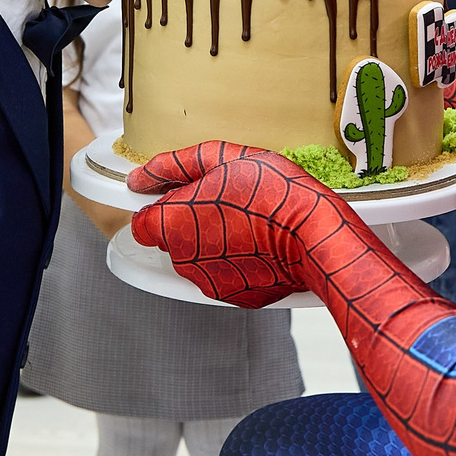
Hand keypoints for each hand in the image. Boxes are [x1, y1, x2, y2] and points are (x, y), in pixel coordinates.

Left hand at [128, 142, 335, 308]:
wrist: (315, 234)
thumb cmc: (272, 193)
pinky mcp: (235, 296)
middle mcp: (184, 259)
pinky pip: (226, 275)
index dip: (161, 207)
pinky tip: (259, 242)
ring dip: (215, 241)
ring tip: (249, 221)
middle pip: (172, 240)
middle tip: (227, 201)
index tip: (183, 196)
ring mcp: (209, 282)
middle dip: (191, 222)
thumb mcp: (222, 159)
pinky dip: (238, 261)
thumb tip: (140, 176)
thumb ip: (173, 166)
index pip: (141, 223)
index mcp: (172, 224)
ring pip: (200, 258)